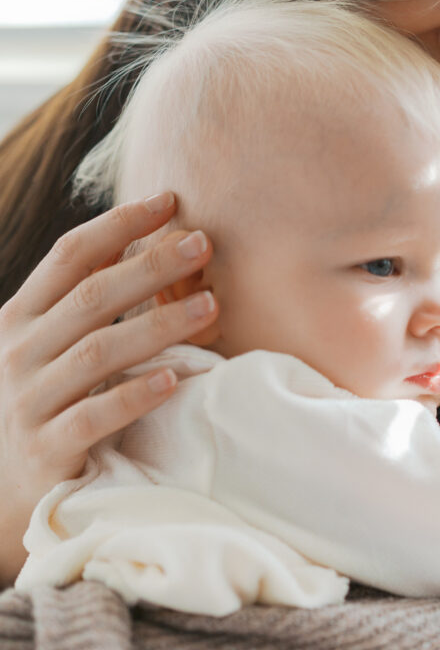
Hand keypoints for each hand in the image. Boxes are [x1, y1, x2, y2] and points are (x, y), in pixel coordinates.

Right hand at [0, 192, 218, 582]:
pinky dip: (134, 395)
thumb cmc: (32, 402)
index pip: (69, 256)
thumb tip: (140, 241)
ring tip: (210, 306)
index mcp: (20, 318)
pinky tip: (174, 379)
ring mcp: (29, 401)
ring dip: (159, 326)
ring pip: (99, 352)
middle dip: (150, 266)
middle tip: (203, 242)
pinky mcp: (46, 449)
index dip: (117, 224)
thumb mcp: (40, 344)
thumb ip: (79, 301)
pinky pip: (94, 417)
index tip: (167, 200)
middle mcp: (19, 352)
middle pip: (91, 297)